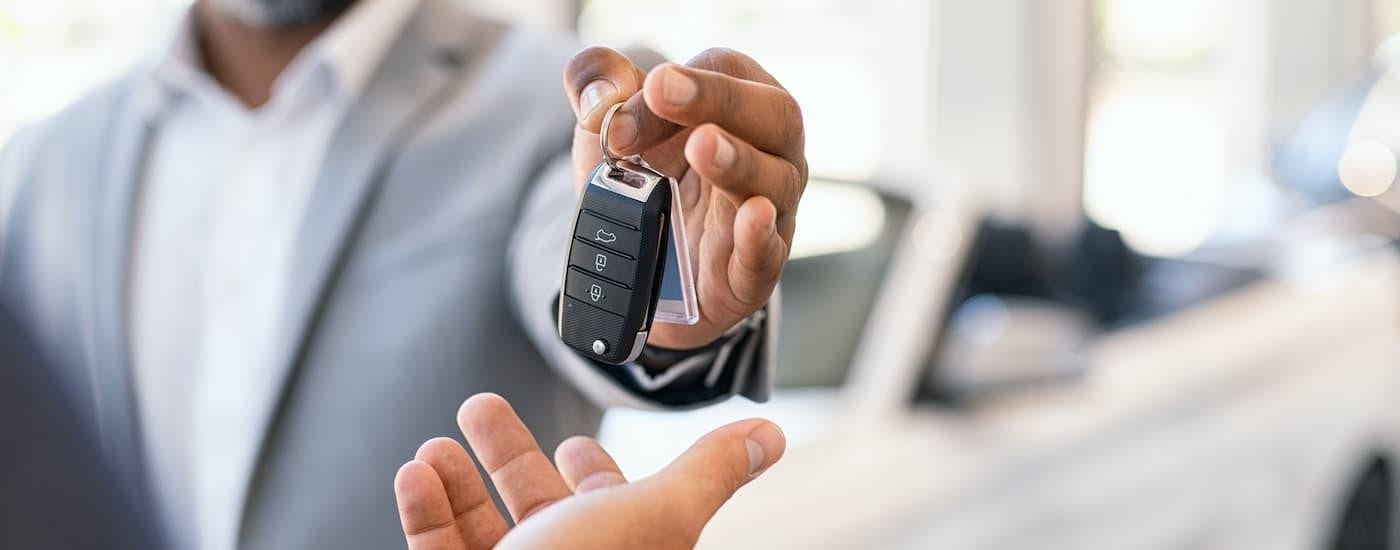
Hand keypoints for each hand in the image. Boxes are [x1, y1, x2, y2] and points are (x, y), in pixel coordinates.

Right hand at [394, 393, 785, 549]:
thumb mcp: (656, 516)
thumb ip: (707, 473)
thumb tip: (766, 438)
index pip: (611, 508)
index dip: (594, 472)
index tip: (572, 442)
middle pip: (538, 510)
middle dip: (508, 455)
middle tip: (479, 409)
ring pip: (482, 530)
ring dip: (457, 482)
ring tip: (437, 447)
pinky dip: (425, 513)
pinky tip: (417, 476)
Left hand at [563, 47, 806, 348]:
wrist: (640, 265)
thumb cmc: (644, 182)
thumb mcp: (609, 126)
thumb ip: (596, 85)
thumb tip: (603, 94)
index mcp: (740, 105)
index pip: (726, 72)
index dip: (684, 80)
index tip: (642, 95)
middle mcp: (769, 154)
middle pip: (775, 115)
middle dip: (720, 99)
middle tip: (665, 93)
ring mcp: (770, 214)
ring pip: (776, 182)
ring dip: (739, 161)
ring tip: (701, 147)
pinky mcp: (754, 272)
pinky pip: (768, 253)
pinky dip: (759, 235)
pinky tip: (752, 215)